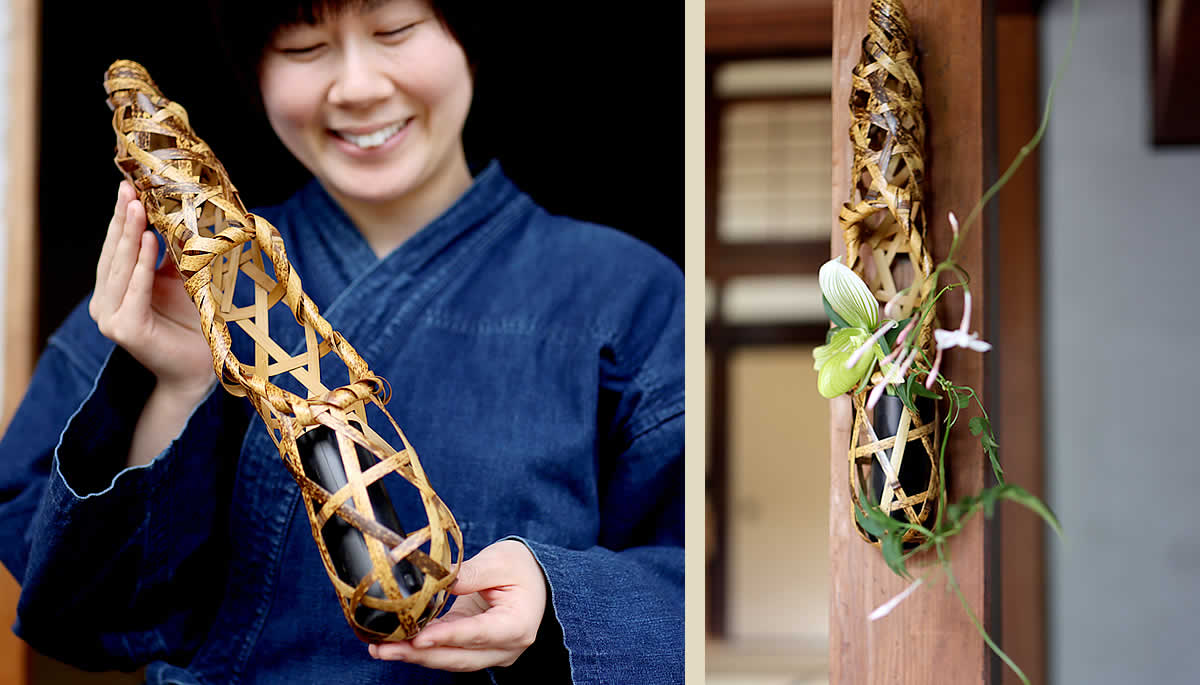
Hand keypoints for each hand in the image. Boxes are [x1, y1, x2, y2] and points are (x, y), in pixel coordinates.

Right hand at [90, 181, 213, 399]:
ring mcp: (111, 317)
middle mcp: (106, 301)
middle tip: (130, 190)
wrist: (199, 367)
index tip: (128, 186)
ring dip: (129, 237)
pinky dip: (141, 267)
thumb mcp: (179, 279)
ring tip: (138, 209)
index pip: (116, 246)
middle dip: (123, 220)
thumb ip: (169, 253)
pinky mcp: (125, 330)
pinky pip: (134, 291)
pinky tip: (147, 242)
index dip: (121, 217)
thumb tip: (172, 212)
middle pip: (115, 254)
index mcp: (115, 288)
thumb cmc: (191, 322)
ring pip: (121, 269)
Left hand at [370, 539, 546, 670]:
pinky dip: (420, 649)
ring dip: (413, 655)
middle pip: (458, 656)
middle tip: (383, 648)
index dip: (447, 636)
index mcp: (517, 624)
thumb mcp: (500, 562)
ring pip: (449, 659)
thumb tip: (435, 579)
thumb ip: (471, 573)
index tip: (419, 638)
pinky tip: (394, 643)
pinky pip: (445, 652)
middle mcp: (505, 647)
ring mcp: (490, 653)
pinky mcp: (473, 650)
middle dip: (419, 654)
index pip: (478, 633)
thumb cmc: (521, 568)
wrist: (535, 580)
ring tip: (379, 647)